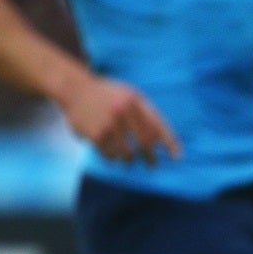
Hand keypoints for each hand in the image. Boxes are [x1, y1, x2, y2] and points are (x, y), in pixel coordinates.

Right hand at [62, 73, 180, 164]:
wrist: (75, 89)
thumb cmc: (108, 95)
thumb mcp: (129, 94)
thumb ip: (145, 113)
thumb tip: (161, 140)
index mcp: (136, 100)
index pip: (158, 125)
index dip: (170, 142)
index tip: (177, 157)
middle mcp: (123, 110)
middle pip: (145, 142)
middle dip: (151, 157)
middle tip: (152, 164)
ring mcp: (109, 122)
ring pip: (127, 153)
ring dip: (130, 160)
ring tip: (129, 160)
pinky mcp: (95, 134)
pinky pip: (110, 155)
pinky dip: (113, 158)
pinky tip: (113, 156)